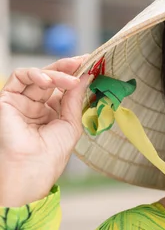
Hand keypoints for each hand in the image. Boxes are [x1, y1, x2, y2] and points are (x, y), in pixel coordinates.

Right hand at [0, 56, 91, 206]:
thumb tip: (86, 76)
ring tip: (71, 80)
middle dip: (68, 68)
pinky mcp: (6, 99)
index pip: (62, 87)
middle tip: (83, 63)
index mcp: (50, 111)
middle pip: (52, 77)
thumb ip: (75, 98)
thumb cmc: (51, 153)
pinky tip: (51, 81)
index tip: (92, 65)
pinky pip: (20, 77)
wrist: (33, 167)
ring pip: (38, 76)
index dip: (76, 74)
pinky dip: (37, 74)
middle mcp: (35, 105)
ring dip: (57, 73)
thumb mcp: (71, 122)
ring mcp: (21, 101)